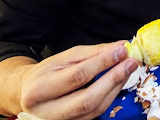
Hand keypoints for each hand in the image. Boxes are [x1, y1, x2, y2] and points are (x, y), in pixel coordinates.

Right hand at [0, 41, 138, 118]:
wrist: (27, 94)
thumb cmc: (47, 73)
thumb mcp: (65, 57)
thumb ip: (94, 52)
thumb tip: (121, 47)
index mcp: (40, 89)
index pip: (77, 76)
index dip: (102, 63)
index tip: (122, 51)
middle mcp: (47, 112)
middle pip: (87, 99)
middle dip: (113, 79)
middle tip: (131, 62)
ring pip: (95, 109)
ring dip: (116, 88)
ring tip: (128, 69)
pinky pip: (96, 114)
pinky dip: (110, 96)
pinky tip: (119, 82)